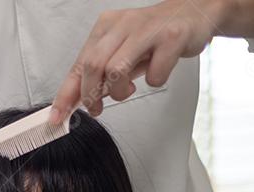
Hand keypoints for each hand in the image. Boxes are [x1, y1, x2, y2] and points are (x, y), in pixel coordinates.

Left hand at [49, 0, 225, 123]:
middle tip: (98, 108)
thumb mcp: (123, 50)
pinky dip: (154, 81)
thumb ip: (102, 73)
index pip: (79, 64)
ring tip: (128, 90)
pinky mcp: (171, 37)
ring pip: (116, 70)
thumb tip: (81, 100)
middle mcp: (123, 24)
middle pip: (93, 66)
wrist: (195, 13)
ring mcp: (147, 30)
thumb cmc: (155, 35)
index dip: (66, 93)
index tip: (57, 116)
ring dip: (119, 91)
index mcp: (107, 27)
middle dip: (91, 96)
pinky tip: (158, 70)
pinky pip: (154, 73)